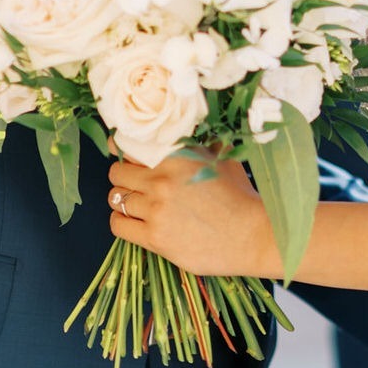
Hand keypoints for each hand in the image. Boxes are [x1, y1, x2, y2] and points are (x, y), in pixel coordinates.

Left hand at [107, 149, 276, 276]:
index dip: (122, 148)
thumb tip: (185, 130)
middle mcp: (161, 180)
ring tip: (136, 201)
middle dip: (123, 175)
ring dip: (123, 199)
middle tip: (133, 181)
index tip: (122, 152)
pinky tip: (133, 220)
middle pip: (117, 173)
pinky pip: (118, 225)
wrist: (251, 236)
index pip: (129, 145)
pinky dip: (121, 221)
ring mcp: (156, 210)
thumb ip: (197, 144)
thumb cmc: (240, 197)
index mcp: (176, 156)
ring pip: (116, 198)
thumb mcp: (220, 159)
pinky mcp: (154, 238)